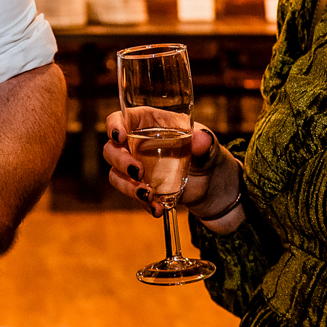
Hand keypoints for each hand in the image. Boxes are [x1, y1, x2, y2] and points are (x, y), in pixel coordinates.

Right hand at [102, 111, 230, 217]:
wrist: (213, 186)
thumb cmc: (208, 154)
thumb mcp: (210, 147)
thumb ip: (205, 142)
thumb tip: (201, 138)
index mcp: (150, 123)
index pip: (123, 118)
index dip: (115, 125)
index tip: (120, 136)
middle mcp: (138, 144)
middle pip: (112, 149)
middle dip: (120, 161)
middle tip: (138, 172)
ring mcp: (137, 166)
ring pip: (116, 174)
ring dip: (127, 186)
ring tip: (148, 195)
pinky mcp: (141, 187)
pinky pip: (132, 195)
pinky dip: (142, 203)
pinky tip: (157, 209)